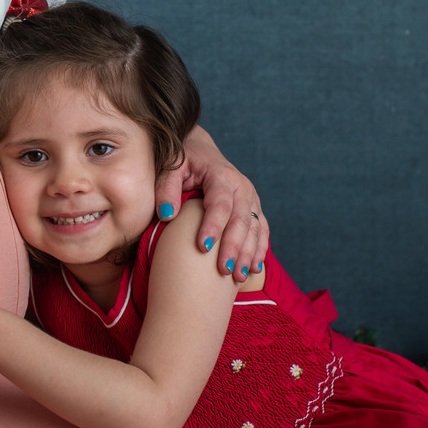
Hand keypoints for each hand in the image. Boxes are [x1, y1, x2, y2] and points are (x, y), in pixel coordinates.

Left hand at [155, 125, 267, 281]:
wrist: (201, 150)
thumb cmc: (183, 160)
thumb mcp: (170, 167)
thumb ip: (166, 188)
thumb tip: (166, 214)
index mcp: (221, 175)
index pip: (220, 203)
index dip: (213, 225)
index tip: (202, 247)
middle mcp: (241, 186)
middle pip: (241, 219)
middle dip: (233, 246)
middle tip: (223, 270)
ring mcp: (251, 197)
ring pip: (255, 227)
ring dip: (248, 253)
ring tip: (237, 277)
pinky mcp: (254, 207)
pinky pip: (261, 229)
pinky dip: (259, 249)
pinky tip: (253, 268)